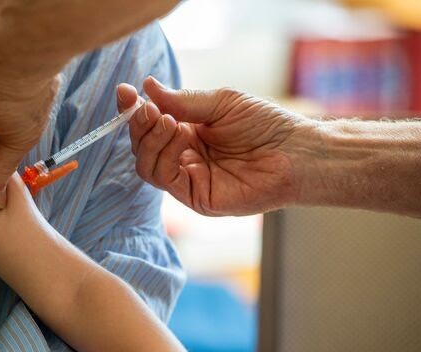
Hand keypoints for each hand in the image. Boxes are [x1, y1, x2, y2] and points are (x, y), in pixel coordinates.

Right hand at [118, 77, 311, 215]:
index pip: (150, 126)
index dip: (133, 111)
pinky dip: (164, 154)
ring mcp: (188, 179)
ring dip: (150, 140)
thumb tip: (148, 86)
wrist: (295, 152)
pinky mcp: (195, 197)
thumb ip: (183, 100)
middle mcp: (183, 158)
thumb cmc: (265, 125)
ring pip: (147, 164)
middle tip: (144, 107)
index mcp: (188, 134)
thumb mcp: (221, 103)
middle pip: (142, 147)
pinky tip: (178, 134)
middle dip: (138, 125)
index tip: (125, 92)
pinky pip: (165, 178)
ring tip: (167, 120)